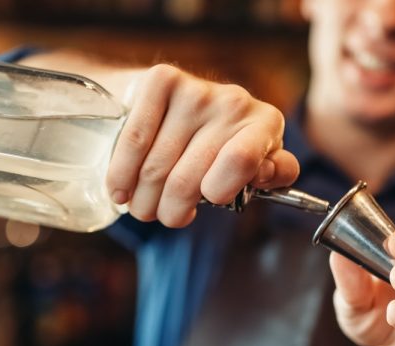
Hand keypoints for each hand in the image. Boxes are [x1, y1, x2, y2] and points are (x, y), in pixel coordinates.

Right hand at [106, 64, 299, 227]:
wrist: (181, 99)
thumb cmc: (221, 145)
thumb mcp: (255, 163)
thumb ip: (274, 174)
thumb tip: (264, 173)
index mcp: (265, 124)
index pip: (242, 161)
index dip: (217, 192)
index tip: (200, 205)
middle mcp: (234, 102)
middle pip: (189, 177)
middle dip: (169, 210)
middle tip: (162, 217)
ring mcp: (197, 89)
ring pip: (157, 166)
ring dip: (143, 200)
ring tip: (142, 208)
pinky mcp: (162, 79)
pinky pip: (135, 140)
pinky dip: (121, 174)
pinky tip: (120, 191)